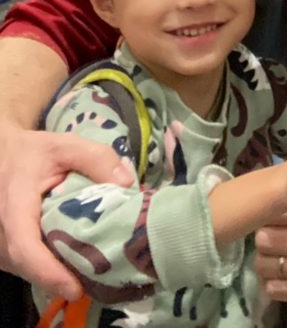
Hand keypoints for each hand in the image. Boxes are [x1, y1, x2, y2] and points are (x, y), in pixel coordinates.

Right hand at [0, 123, 133, 299]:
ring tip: (92, 266)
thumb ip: (97, 158)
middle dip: (62, 276)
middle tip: (100, 274)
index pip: (24, 247)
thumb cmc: (33, 153)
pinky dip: (49, 266)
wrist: (3, 157)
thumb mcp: (66, 145)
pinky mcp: (5, 251)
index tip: (74, 287)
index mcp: (14, 205)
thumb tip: (127, 183)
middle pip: (29, 266)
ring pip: (27, 270)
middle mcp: (0, 231)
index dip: (48, 271)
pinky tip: (75, 257)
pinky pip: (26, 266)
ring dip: (57, 272)